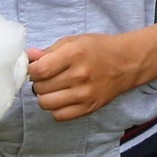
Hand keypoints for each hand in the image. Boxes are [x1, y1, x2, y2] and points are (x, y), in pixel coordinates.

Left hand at [26, 20, 156, 120]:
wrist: (128, 63)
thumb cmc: (98, 49)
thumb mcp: (73, 41)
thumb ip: (49, 50)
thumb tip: (28, 57)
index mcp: (74, 54)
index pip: (38, 70)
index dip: (31, 70)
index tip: (35, 68)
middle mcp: (80, 75)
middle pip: (40, 87)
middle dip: (38, 82)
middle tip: (47, 76)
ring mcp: (85, 94)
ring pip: (46, 103)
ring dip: (45, 96)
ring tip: (53, 88)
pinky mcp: (89, 108)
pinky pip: (59, 116)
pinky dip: (55, 108)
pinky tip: (61, 98)